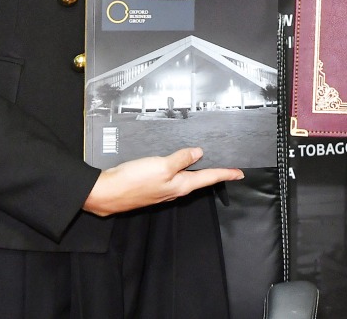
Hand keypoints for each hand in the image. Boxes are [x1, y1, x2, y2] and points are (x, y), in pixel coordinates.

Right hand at [83, 148, 242, 215]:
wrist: (106, 194)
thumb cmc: (134, 181)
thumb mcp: (161, 166)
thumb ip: (181, 159)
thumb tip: (199, 153)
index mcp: (181, 186)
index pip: (209, 178)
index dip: (226, 173)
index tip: (240, 173)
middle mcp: (174, 190)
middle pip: (200, 180)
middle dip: (214, 172)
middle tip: (227, 165)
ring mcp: (163, 190)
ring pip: (186, 179)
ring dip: (198, 171)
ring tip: (208, 162)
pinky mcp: (151, 186)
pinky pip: (172, 177)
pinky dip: (181, 169)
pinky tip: (180, 163)